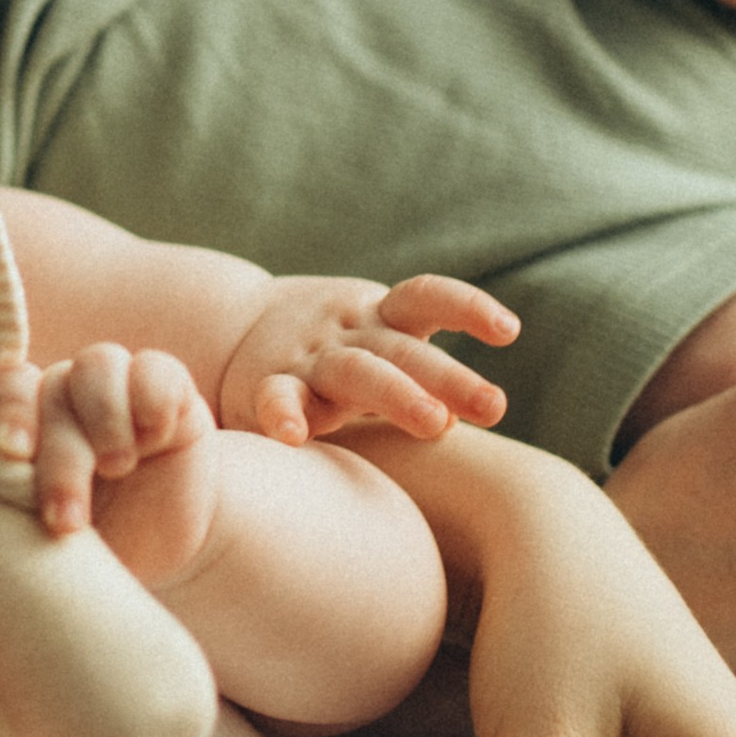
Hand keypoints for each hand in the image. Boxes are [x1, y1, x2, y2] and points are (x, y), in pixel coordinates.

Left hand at [0, 343, 210, 533]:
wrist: (167, 549)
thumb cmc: (93, 544)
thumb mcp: (48, 538)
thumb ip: (13, 503)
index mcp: (28, 421)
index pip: (7, 388)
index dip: (7, 409)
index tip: (11, 452)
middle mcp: (68, 394)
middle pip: (52, 389)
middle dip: (60, 456)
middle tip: (68, 519)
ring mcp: (118, 387)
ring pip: (99, 365)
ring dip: (104, 418)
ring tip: (117, 467)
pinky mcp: (170, 390)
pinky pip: (156, 369)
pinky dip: (152, 399)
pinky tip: (154, 438)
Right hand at [217, 273, 516, 443]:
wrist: (227, 329)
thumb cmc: (328, 354)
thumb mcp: (375, 344)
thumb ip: (420, 371)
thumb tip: (479, 409)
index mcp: (379, 318)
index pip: (425, 298)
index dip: (467, 308)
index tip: (509, 330)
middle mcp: (348, 334)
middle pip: (404, 350)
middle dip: (451, 376)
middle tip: (495, 405)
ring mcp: (308, 360)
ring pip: (356, 371)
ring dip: (398, 394)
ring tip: (439, 425)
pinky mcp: (265, 387)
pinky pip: (275, 398)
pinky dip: (281, 414)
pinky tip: (292, 437)